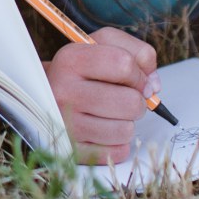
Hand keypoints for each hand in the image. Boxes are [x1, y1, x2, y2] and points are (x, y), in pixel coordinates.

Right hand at [47, 25, 156, 163]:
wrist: (45, 96)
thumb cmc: (82, 71)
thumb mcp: (103, 46)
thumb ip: (137, 53)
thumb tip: (153, 86)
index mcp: (71, 59)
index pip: (123, 64)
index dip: (139, 74)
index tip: (135, 79)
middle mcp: (63, 91)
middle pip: (130, 102)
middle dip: (137, 101)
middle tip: (123, 98)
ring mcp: (65, 123)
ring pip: (126, 130)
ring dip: (127, 123)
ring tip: (111, 114)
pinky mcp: (70, 151)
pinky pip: (117, 152)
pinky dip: (118, 144)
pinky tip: (104, 132)